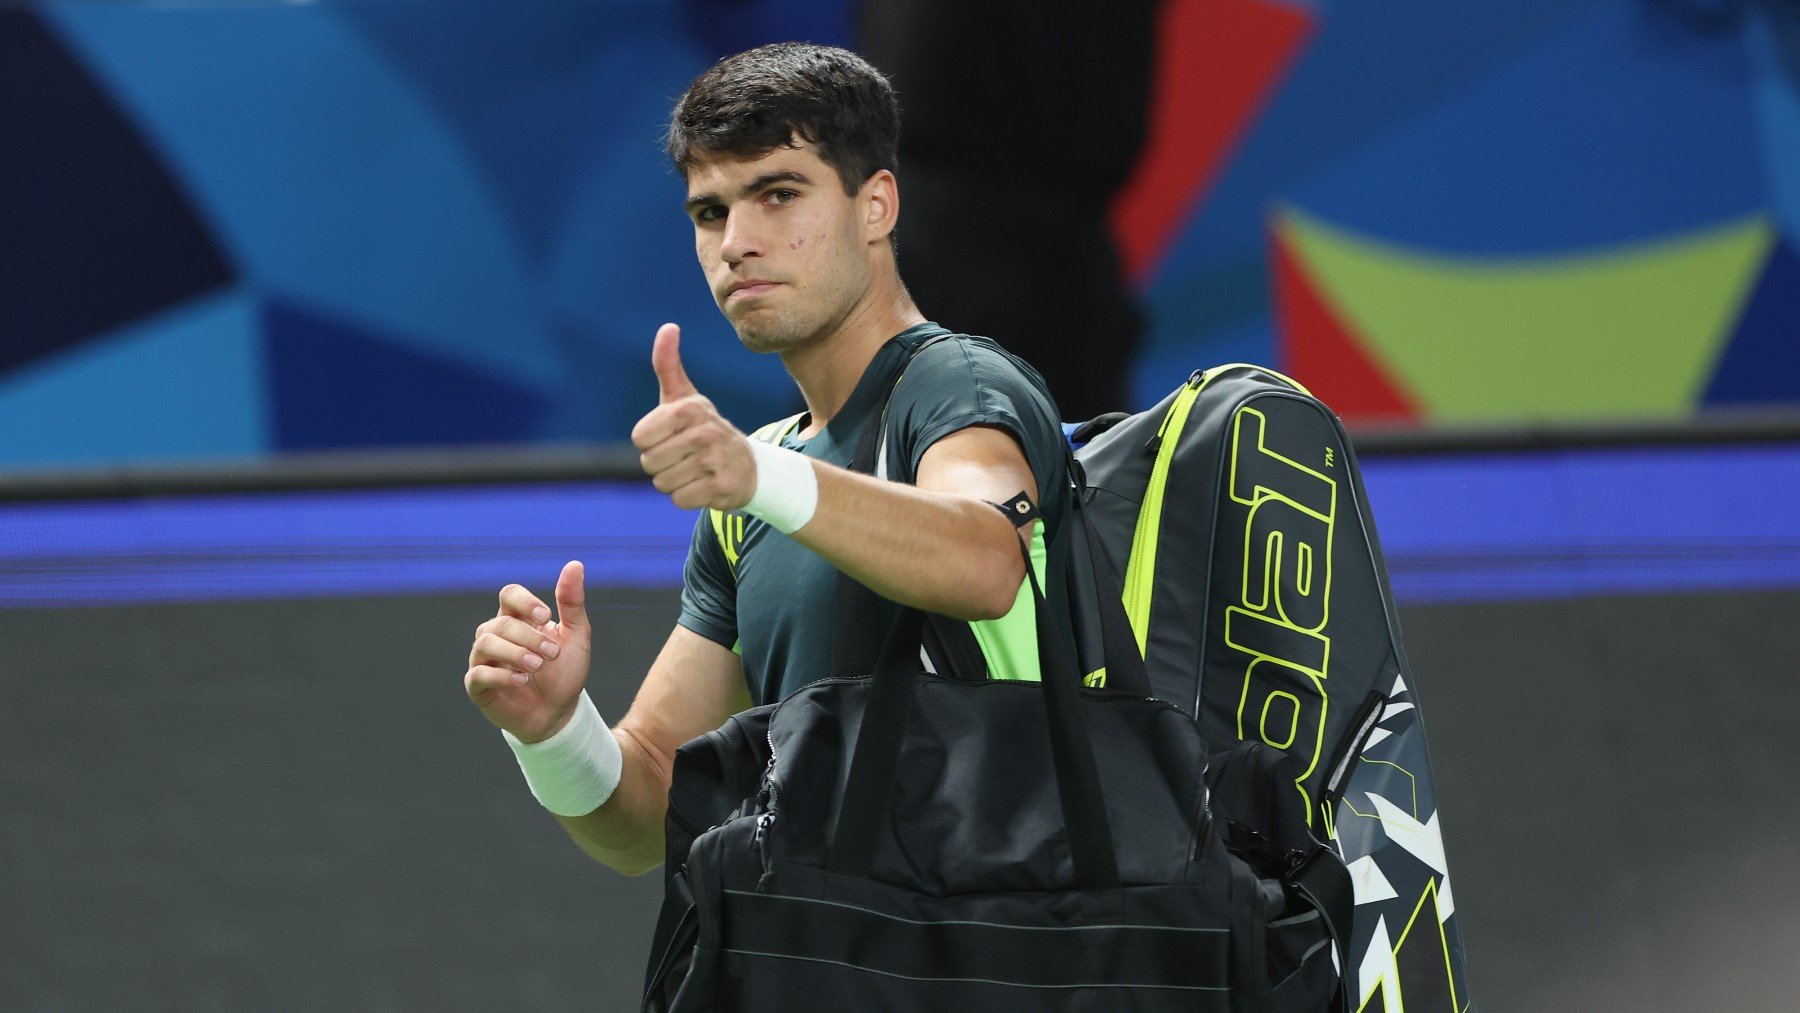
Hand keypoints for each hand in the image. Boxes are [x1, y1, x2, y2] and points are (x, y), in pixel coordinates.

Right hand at [465, 560, 593, 741]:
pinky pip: (478, 674)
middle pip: (501, 622)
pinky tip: (522, 681)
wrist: (559, 713)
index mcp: (518, 619)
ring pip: (485, 643)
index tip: (546, 615)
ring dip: (514, 653)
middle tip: (553, 653)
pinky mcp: (479, 686)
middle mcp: (496, 635)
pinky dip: (501, 676)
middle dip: (529, 636)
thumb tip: (575, 564)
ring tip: (537, 666)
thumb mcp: (576, 636)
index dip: (525, 601)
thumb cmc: (565, 672)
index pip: (510, 594)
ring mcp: (484, 660)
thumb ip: (572, 602)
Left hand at [631, 323, 757, 510]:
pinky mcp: (722, 488)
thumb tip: (668, 326)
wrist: (750, 466)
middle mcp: (705, 432)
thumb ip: (668, 365)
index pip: (639, 437)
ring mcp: (715, 461)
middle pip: (649, 462)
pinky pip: (679, 500)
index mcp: (689, 408)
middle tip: (684, 456)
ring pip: (663, 483)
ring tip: (694, 469)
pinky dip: (688, 497)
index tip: (671, 436)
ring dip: (674, 481)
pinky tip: (704, 484)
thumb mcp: (686, 397)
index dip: (650, 441)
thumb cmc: (705, 429)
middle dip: (661, 464)